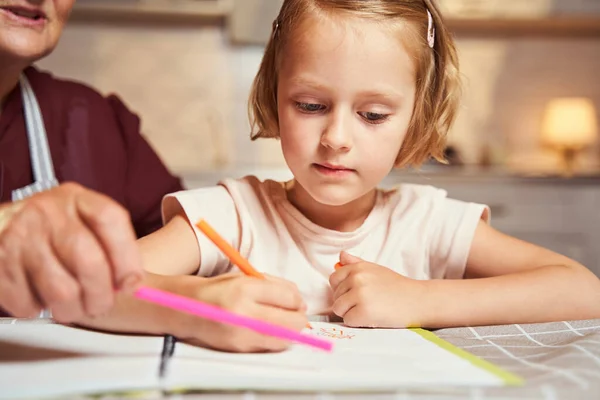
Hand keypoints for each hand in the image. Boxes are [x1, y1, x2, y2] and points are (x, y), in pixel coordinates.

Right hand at [0, 183, 142, 321]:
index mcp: (76, 199)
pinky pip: (28, 303)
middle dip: (100, 293)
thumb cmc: (50, 229)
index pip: (110, 218)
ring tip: (73, 307)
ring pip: (61, 289)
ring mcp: (20, 236)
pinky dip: (38, 309)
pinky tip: (40, 296)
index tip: (133, 282)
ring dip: (72, 309)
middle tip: (101, 305)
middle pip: (87, 258)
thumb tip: (134, 284)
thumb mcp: (81, 221)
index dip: (128, 255)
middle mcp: (48, 213)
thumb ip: (109, 247)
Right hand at [174, 273, 307, 352]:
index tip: (297, 300)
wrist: (184, 308)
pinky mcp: (239, 348)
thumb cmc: (217, 289)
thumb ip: (274, 285)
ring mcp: (241, 333)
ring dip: (292, 330)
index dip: (298, 299)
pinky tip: (272, 330)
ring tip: (286, 322)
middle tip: (297, 312)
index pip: (288, 297)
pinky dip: (278, 339)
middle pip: (292, 321)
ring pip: (285, 338)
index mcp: (245, 288)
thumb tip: (299, 299)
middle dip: (300, 317)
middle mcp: (243, 312)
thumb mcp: (244, 277)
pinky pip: (271, 346)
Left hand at [329, 252, 425, 327]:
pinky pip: (348, 321)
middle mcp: (356, 278)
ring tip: (370, 310)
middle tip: (369, 302)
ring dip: (351, 313)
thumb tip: (341, 256)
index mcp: (358, 267)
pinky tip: (372, 318)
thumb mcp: (376, 270)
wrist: (418, 300)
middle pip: (335, 296)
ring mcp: (359, 295)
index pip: (333, 280)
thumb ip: (356, 263)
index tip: (357, 294)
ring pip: (338, 309)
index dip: (343, 289)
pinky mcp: (363, 312)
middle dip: (348, 303)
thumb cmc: (397, 287)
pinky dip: (358, 323)